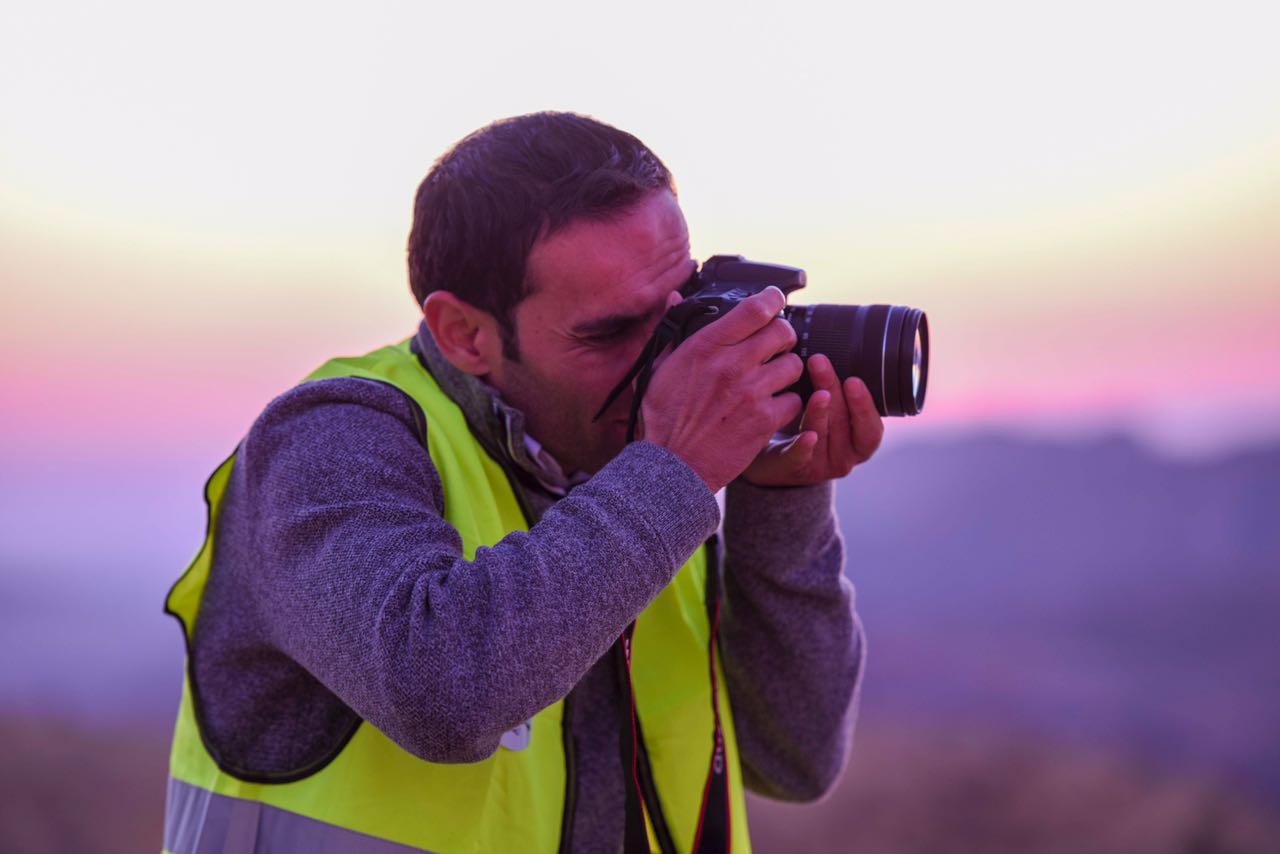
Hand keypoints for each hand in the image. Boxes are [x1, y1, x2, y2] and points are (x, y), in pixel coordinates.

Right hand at [640, 287, 804, 491]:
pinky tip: (771, 408)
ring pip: (793, 365)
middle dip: (783, 336)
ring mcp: (752, 393)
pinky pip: (794, 401)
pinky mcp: (765, 420)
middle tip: (776, 345)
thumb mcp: (657, 367)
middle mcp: (732, 365)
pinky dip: (786, 404)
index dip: (772, 299)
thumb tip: (675, 297)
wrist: (672, 467)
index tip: (775, 300)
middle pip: (782, 332)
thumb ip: (671, 329)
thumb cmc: (662, 419)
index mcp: (706, 346)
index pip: (754, 309)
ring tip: (772, 380)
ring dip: (786, 371)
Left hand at [741, 353, 883, 486]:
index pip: (870, 428)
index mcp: (859, 442)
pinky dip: (804, 447)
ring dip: (820, 412)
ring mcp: (819, 466)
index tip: (853, 380)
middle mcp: (844, 456)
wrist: (773, 459)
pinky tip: (806, 435)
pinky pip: (799, 459)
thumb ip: (835, 386)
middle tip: (821, 363)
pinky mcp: (792, 470)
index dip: (865, 406)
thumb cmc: (806, 424)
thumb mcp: (829, 408)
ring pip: (822, 437)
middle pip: (844, 425)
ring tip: (816, 392)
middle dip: (835, 393)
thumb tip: (831, 334)